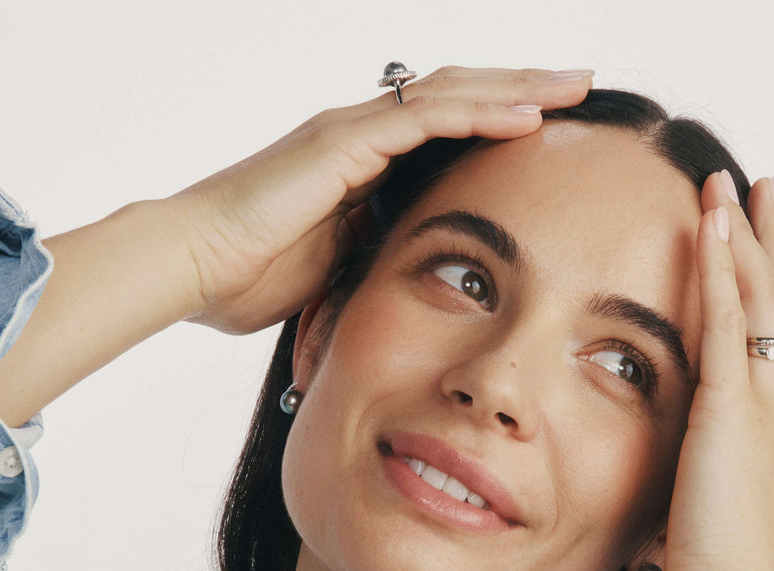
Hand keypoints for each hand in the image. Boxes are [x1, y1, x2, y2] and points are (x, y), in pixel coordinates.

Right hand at [167, 66, 592, 334]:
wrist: (191, 267)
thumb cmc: (248, 277)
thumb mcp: (334, 270)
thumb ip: (372, 258)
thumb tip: (405, 281)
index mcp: (363, 164)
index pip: (445, 128)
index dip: (499, 120)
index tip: (552, 127)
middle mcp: (363, 135)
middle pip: (459, 97)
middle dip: (524, 88)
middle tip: (581, 85)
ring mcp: (354, 132)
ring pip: (452, 95)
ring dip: (518, 89)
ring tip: (574, 86)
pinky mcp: (344, 143)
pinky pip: (425, 120)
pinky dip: (480, 114)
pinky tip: (528, 115)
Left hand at [660, 172, 773, 570]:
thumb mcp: (721, 510)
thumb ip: (710, 478)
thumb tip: (684, 482)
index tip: (767, 248)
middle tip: (763, 189)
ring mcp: (766, 401)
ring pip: (762, 298)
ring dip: (745, 234)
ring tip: (729, 183)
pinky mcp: (732, 407)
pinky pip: (726, 318)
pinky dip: (720, 264)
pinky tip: (708, 221)